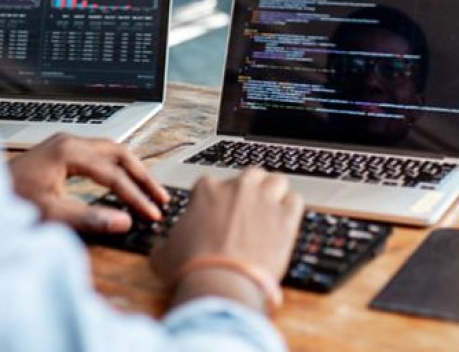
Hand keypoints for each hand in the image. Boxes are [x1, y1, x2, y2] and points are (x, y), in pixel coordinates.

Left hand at [8, 134, 169, 232]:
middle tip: (161, 198)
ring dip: (131, 170)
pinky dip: (115, 168)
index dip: (136, 196)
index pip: (114, 174)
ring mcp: (63, 145)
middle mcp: (69, 142)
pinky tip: (121, 183)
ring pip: (110, 151)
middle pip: (119, 153)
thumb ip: (89, 218)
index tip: (152, 214)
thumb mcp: (50, 213)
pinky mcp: (59, 153)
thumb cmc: (8, 200)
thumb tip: (124, 222)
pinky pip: (98, 155)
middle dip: (142, 176)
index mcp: (69, 151)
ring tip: (149, 191)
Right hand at [150, 168, 302, 306]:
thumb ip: (166, 242)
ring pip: (276, 181)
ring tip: (270, 213)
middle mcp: (237, 187)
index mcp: (206, 190)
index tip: (219, 217)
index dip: (217, 201)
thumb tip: (164, 246)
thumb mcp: (164, 254)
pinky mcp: (286, 216)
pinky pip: (295, 200)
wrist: (220, 283)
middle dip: (250, 190)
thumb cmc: (190, 269)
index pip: (215, 184)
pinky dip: (291, 210)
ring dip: (274, 194)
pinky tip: (285, 223)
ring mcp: (264, 199)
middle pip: (250, 176)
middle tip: (248, 212)